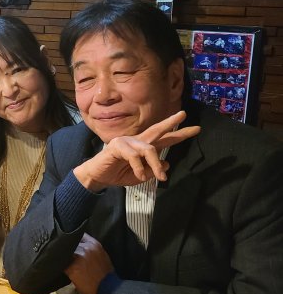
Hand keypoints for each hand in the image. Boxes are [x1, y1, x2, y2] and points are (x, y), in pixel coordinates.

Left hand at [64, 233, 113, 293]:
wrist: (109, 290)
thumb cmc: (106, 274)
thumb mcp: (102, 255)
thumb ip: (90, 248)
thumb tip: (79, 245)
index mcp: (94, 244)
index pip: (79, 234)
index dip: (72, 237)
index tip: (68, 240)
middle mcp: (86, 247)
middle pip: (69, 242)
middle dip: (66, 246)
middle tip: (60, 250)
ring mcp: (79, 257)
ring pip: (64, 252)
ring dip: (61, 255)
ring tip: (59, 259)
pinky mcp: (72, 267)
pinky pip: (61, 264)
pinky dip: (59, 265)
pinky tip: (59, 267)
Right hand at [74, 111, 200, 191]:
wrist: (98, 176)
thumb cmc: (118, 174)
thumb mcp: (141, 176)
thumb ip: (153, 170)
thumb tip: (167, 163)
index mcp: (143, 147)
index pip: (164, 138)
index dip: (179, 134)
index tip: (195, 128)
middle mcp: (137, 141)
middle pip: (157, 130)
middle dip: (171, 123)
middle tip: (184, 114)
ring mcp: (126, 141)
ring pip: (149, 149)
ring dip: (156, 164)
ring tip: (161, 178)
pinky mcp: (117, 146)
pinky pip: (134, 156)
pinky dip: (139, 168)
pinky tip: (139, 176)